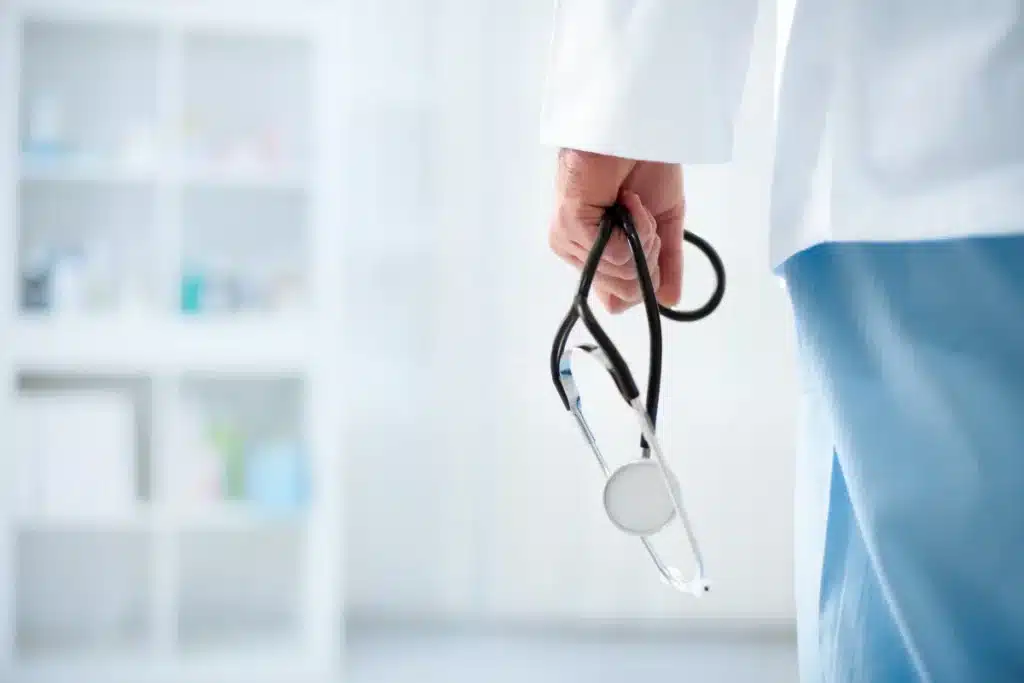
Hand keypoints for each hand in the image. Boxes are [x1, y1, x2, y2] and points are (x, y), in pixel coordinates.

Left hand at [548, 149, 684, 313]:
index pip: (618, 301)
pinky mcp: (570, 226)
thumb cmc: (642, 165)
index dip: (645, 280)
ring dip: (644, 237)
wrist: (634, 130)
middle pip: (624, 295)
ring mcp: (569, 241)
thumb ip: (666, 263)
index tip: (652, 239)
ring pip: (622, 276)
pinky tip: (628, 199)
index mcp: (595, 254)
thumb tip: (670, 301)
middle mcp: (577, 253)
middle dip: (650, 258)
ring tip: (633, 201)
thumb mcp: (664, 221)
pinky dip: (635, 227)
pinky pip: (615, 254)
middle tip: (644, 216)